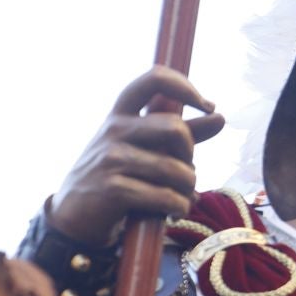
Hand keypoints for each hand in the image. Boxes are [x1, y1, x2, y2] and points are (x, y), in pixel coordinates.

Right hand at [50, 66, 224, 245]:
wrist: (75, 215)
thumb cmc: (117, 177)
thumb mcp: (143, 149)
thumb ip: (180, 134)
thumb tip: (219, 116)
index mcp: (121, 114)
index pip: (154, 79)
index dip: (186, 87)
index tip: (208, 106)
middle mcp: (113, 130)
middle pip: (176, 129)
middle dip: (190, 155)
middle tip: (185, 173)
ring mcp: (110, 158)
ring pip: (176, 170)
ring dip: (188, 190)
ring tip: (182, 199)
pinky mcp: (113, 188)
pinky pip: (166, 197)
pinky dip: (179, 208)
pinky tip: (174, 212)